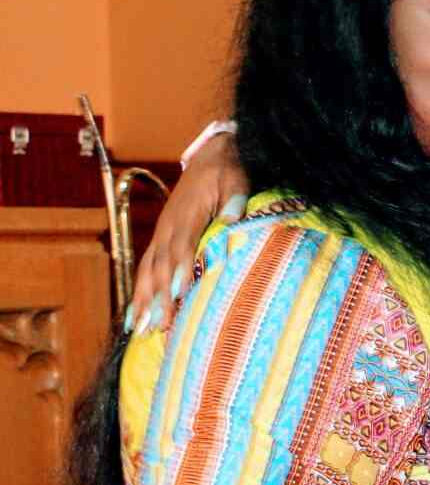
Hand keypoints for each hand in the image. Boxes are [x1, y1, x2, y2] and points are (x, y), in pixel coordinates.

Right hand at [128, 131, 249, 336]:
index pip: (183, 244)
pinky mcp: (160, 239)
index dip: (181, 268)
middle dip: (160, 296)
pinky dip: (140, 291)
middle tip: (159, 326)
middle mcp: (169, 226)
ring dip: (144, 300)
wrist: (210, 155)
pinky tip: (136, 315)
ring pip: (148, 270)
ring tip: (140, 329)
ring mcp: (161, 233)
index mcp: (189, 214)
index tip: (181, 292)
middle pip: (162, 265)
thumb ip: (235, 200)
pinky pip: (145, 267)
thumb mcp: (237, 181)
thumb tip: (232, 220)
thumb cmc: (227, 172)